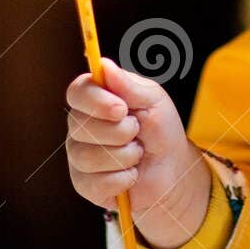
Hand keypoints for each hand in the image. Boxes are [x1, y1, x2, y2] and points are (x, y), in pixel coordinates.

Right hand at [64, 57, 211, 248]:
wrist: (172, 168)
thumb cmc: (160, 129)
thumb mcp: (153, 101)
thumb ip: (127, 85)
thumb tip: (102, 64)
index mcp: (94, 99)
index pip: (77, 92)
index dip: (96, 101)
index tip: (121, 109)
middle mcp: (80, 126)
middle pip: (82, 127)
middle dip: (121, 132)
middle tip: (138, 132)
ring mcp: (79, 156)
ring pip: (89, 157)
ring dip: (125, 156)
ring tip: (137, 153)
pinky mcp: (84, 184)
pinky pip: (97, 183)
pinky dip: (124, 179)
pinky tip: (131, 174)